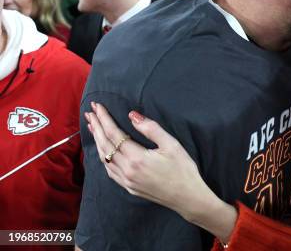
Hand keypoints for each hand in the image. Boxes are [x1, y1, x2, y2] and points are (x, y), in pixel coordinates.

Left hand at [85, 102, 236, 242]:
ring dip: (97, 141)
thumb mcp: (171, 145)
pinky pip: (109, 170)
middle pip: (105, 145)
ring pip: (104, 158)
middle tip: (90, 112)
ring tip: (93, 127)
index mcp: (136, 158)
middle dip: (97, 126)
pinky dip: (103, 156)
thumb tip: (132, 115)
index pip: (114, 134)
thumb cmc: (183, 169)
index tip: (97, 106)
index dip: (104, 119)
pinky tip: (103, 150)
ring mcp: (126, 181)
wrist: (187, 197)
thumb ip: (151, 129)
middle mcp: (127, 170)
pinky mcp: (129, 187)